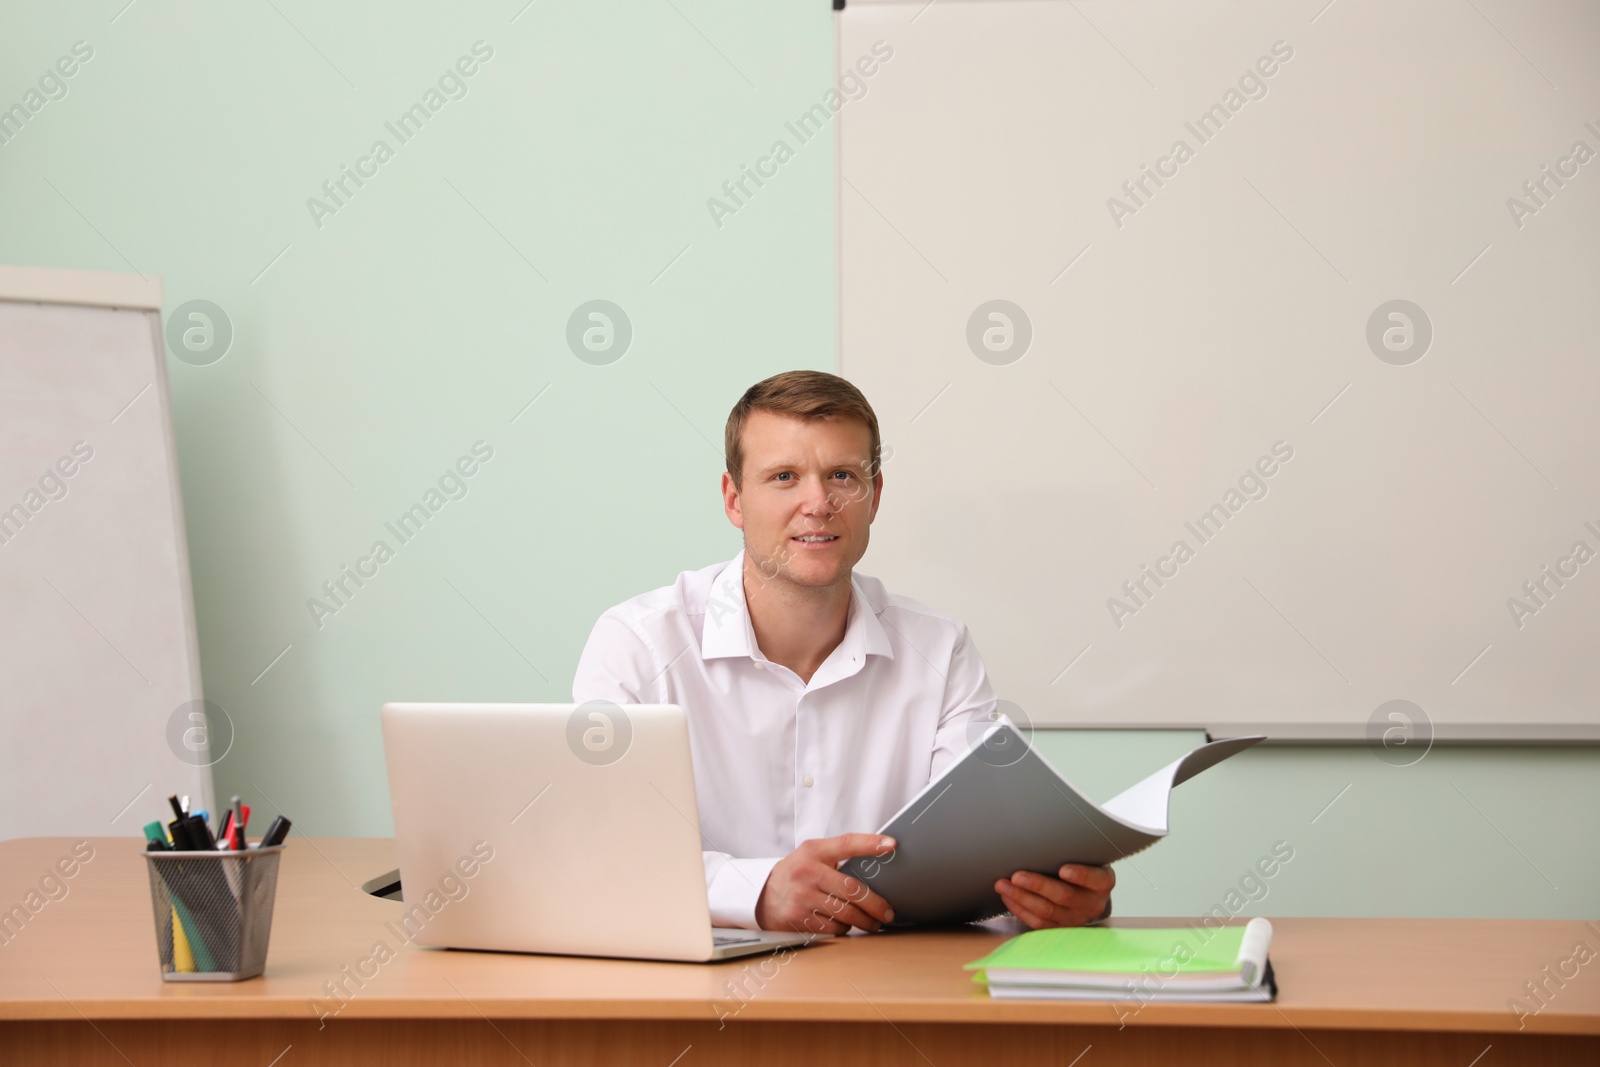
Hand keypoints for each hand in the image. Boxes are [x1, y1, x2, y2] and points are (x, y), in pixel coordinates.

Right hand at [755, 834, 896, 934]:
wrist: (762, 896)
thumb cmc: (796, 873)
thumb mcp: (811, 854)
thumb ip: (837, 853)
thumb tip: (876, 858)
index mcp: (814, 851)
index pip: (846, 843)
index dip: (870, 843)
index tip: (891, 845)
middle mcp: (807, 872)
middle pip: (852, 889)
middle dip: (876, 904)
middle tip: (888, 912)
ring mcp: (802, 897)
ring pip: (845, 913)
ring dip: (864, 921)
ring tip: (873, 923)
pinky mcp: (798, 919)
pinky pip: (832, 928)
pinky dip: (844, 929)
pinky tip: (846, 925)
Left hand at [995, 863, 1114, 928]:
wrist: (1088, 893)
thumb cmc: (1082, 867)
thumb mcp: (1086, 858)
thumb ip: (1073, 851)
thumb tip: (1041, 833)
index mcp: (1102, 883)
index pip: (1095, 879)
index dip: (1080, 875)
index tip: (1063, 870)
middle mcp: (1091, 904)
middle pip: (1064, 896)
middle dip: (1037, 885)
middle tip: (1017, 876)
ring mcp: (1075, 919)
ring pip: (1046, 911)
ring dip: (1021, 897)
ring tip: (1002, 885)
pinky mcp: (1059, 928)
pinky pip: (1037, 922)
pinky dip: (1019, 908)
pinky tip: (1007, 896)